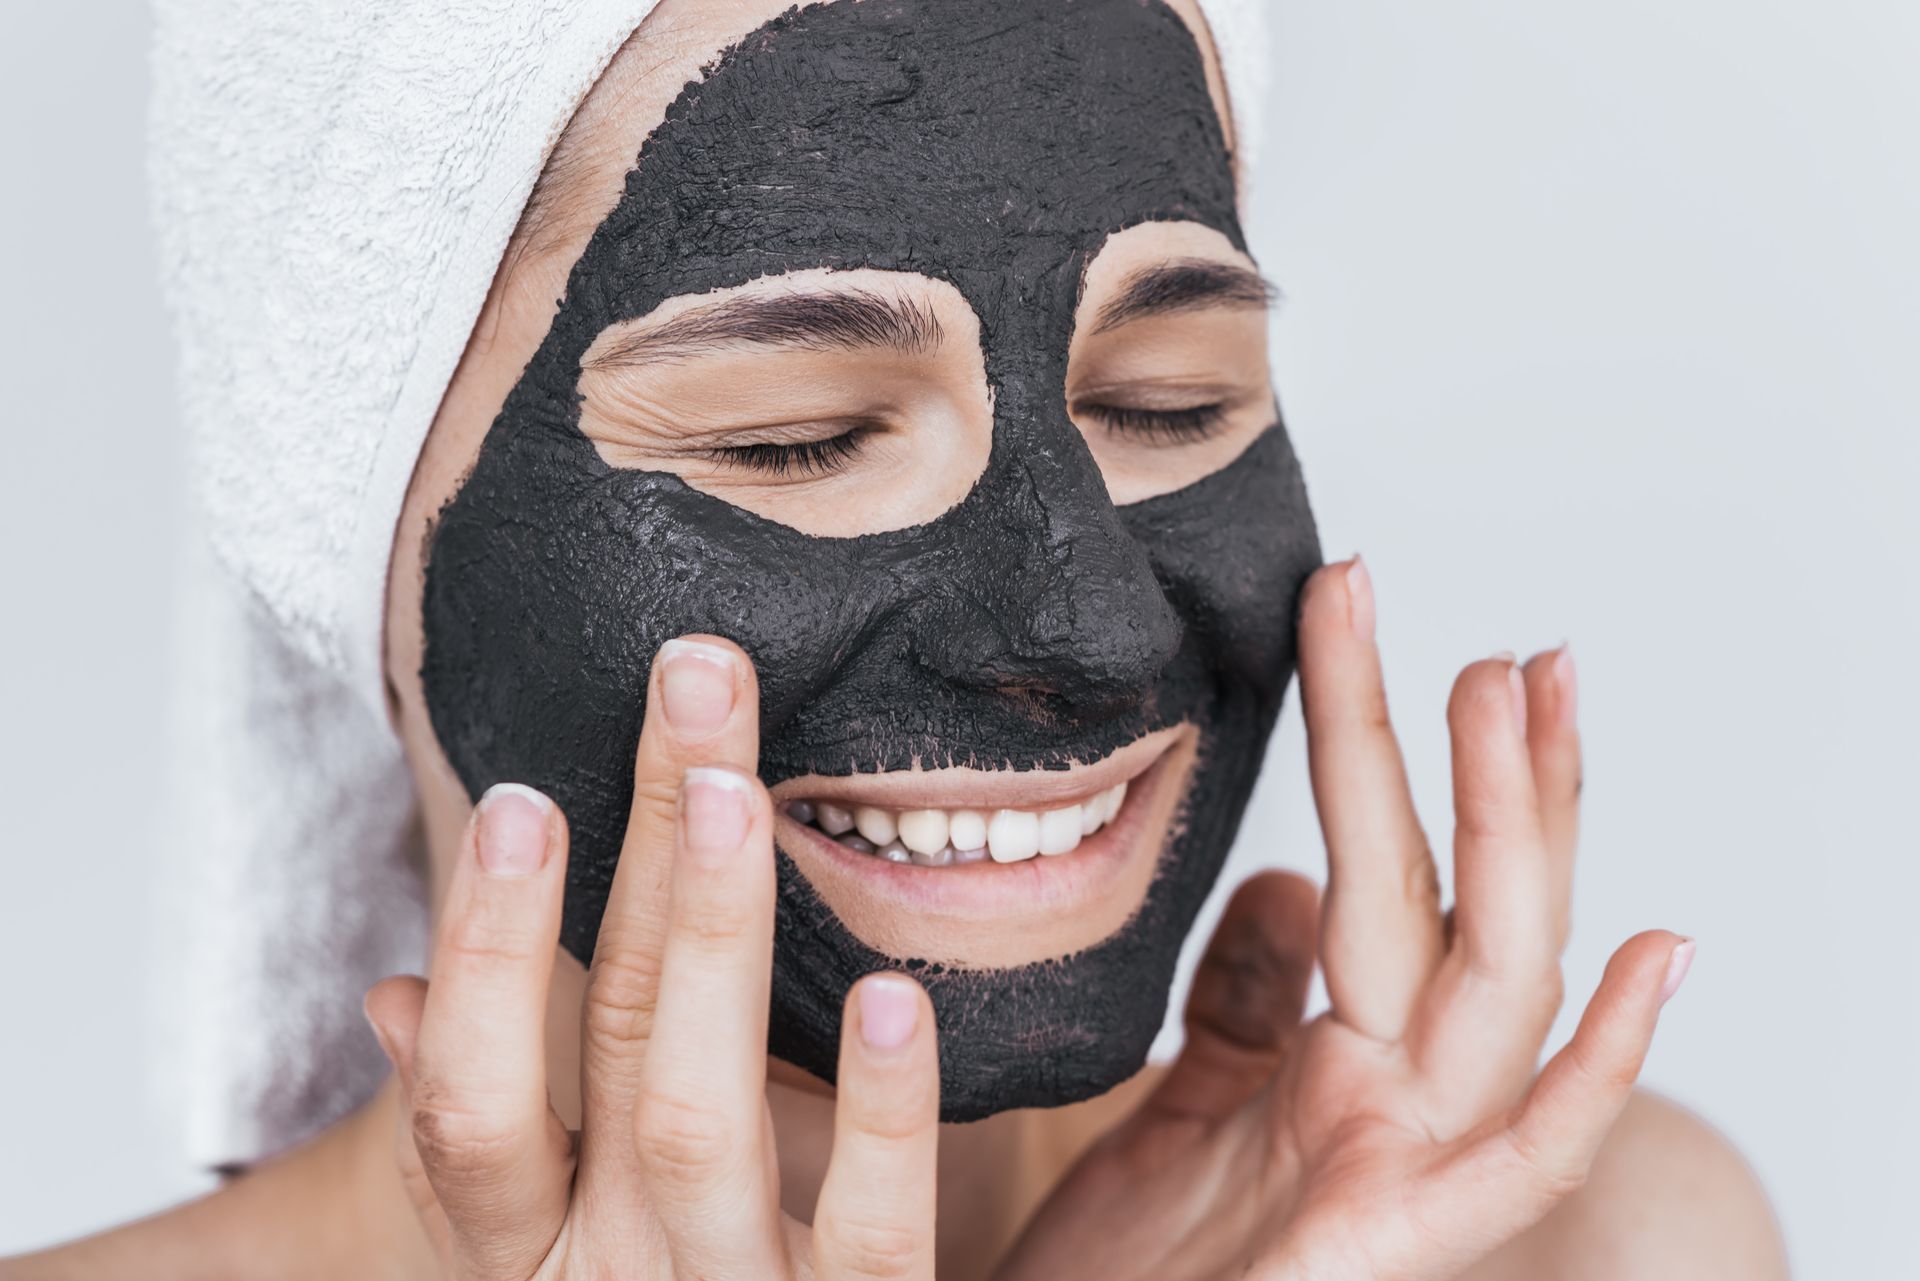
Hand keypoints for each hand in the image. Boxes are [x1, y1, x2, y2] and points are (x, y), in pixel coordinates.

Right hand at [364, 636, 940, 1279]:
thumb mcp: (530, 1261)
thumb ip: (483, 1136)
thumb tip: (400, 992)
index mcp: (521, 1255)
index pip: (472, 1095)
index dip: (485, 947)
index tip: (526, 794)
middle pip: (597, 1052)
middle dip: (635, 859)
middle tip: (690, 683)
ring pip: (692, 1122)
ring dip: (707, 944)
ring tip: (735, 791)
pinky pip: (870, 1238)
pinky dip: (879, 1119)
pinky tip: (892, 996)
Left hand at [996, 558, 1692, 1280]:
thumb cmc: (1125, 1274)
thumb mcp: (1177, 1101)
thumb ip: (1244, 996)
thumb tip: (1292, 876)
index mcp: (1337, 1060)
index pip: (1386, 870)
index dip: (1389, 745)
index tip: (1362, 613)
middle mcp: (1390, 1099)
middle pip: (1453, 897)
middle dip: (1478, 760)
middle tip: (1493, 626)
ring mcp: (1404, 1168)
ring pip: (1495, 977)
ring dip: (1518, 832)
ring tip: (1517, 690)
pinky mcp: (1394, 1245)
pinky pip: (1519, 1160)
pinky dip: (1598, 1067)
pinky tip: (1659, 956)